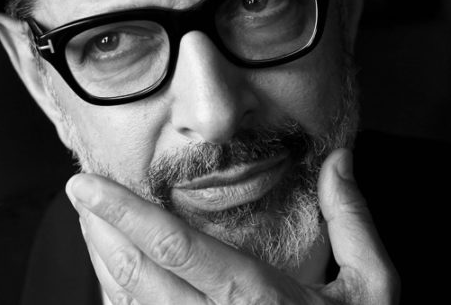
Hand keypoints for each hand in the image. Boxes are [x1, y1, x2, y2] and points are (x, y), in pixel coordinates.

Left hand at [66, 148, 398, 303]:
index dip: (124, 212)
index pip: (176, 247)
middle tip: (79, 193)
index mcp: (257, 299)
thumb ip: (352, 220)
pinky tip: (113, 277)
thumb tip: (339, 159)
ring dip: (102, 263)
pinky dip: (118, 300)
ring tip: (89, 226)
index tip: (87, 185)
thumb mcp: (372, 288)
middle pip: (136, 275)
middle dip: (99, 230)